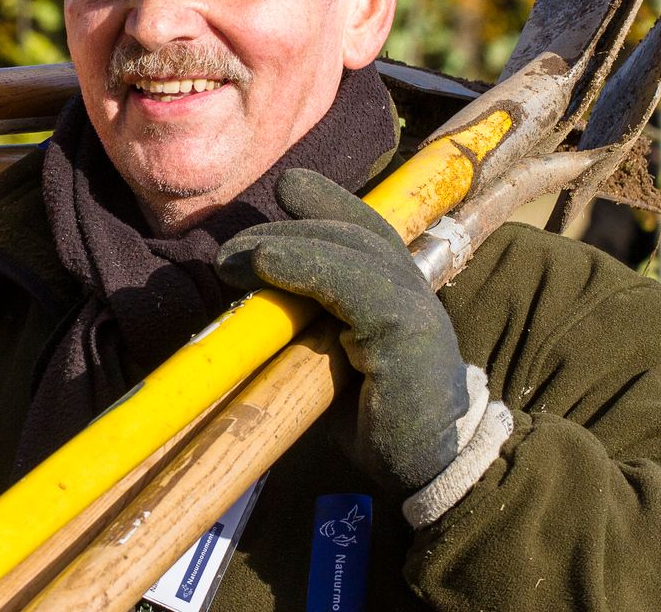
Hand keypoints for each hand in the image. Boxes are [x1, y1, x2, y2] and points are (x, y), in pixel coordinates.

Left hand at [216, 170, 511, 522]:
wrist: (428, 472)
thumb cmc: (380, 427)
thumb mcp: (337, 369)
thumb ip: (312, 333)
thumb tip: (255, 315)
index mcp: (400, 295)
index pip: (368, 232)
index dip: (329, 204)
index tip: (287, 189)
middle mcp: (414, 290)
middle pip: (354, 233)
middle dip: (291, 227)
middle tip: (231, 248)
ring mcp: (415, 307)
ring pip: (350, 251)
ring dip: (284, 245)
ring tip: (232, 259)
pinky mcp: (406, 329)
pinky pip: (351, 283)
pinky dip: (304, 266)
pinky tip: (265, 264)